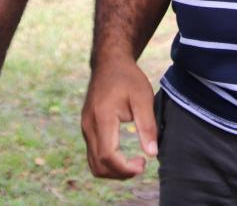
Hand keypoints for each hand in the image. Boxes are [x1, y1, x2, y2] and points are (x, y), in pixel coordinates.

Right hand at [80, 57, 157, 178]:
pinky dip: (107, 163)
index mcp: (102, 117)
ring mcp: (85, 128)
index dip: (125, 168)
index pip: (107, 156)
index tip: (143, 164)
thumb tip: (152, 154)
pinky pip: (93, 155)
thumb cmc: (127, 78)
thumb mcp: (143, 97)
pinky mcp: (86, 128)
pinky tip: (123, 156)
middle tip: (141, 165)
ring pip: (93, 164)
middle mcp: (88, 125)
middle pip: (98, 165)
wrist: (108, 62)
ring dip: (113, 171)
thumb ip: (147, 126)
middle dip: (120, 173)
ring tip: (133, 163)